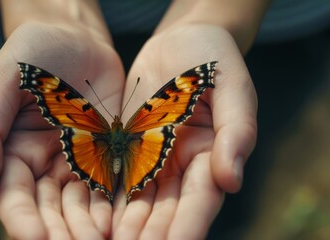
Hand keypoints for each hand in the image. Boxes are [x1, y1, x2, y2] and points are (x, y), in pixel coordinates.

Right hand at [0, 22, 123, 238]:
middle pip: (49, 209)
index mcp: (13, 153)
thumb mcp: (1, 84)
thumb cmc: (32, 55)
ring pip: (81, 204)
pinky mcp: (107, 154)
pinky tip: (118, 221)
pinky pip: (110, 184)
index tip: (36, 238)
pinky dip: (113, 205)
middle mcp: (45, 165)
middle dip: (61, 231)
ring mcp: (78, 161)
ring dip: (88, 226)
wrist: (77, 39)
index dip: (22, 220)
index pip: (14, 196)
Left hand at [112, 24, 256, 238]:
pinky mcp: (129, 148)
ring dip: (124, 227)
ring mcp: (153, 159)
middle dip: (148, 235)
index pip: (200, 200)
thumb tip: (233, 180)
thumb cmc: (212, 58)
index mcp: (211, 156)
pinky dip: (106, 201)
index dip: (186, 227)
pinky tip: (92, 217)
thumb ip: (237, 131)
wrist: (180, 41)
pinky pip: (117, 178)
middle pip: (165, 210)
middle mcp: (181, 166)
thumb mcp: (232, 86)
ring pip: (138, 202)